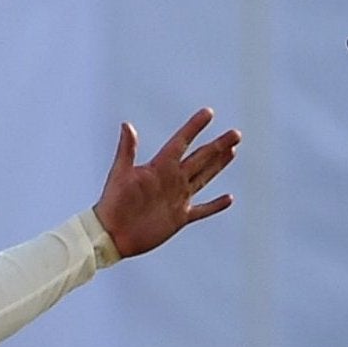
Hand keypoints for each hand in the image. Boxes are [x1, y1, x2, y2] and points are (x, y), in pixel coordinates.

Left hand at [93, 109, 240, 257]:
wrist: (112, 234)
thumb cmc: (112, 202)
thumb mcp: (120, 173)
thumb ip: (127, 150)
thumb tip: (126, 124)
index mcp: (160, 166)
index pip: (182, 141)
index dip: (194, 127)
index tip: (209, 112)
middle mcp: (172, 179)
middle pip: (200, 158)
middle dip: (218, 145)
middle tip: (235, 133)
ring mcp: (178, 198)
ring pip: (204, 177)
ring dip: (219, 165)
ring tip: (233, 151)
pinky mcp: (180, 218)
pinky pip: (202, 210)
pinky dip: (215, 205)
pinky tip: (229, 198)